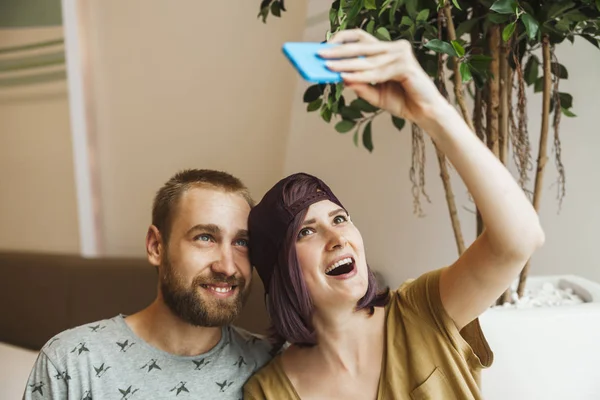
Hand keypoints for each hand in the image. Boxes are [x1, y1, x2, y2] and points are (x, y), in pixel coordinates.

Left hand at [319, 29, 447, 124]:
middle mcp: (394, 48)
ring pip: (367, 60)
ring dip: (345, 64)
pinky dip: (361, 76)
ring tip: (328, 67)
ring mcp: (401, 55)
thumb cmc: (402, 100)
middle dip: (338, 50)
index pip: (361, 37)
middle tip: (320, 54)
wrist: (425, 112)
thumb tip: (341, 77)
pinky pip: (377, 72)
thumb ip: (361, 85)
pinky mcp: (406, 66)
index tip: (324, 45)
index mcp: (387, 50)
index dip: (342, 39)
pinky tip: (346, 77)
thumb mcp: (375, 94)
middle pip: (361, 45)